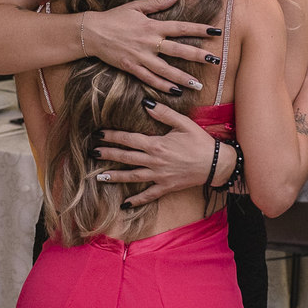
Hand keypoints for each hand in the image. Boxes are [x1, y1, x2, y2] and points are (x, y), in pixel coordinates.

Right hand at [84, 0, 219, 92]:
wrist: (91, 32)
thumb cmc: (114, 18)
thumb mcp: (136, 7)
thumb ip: (157, 3)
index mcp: (152, 25)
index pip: (181, 27)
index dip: (200, 29)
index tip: (216, 32)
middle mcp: (149, 42)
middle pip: (178, 50)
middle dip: (198, 55)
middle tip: (216, 61)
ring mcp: (140, 56)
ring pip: (166, 70)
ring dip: (183, 77)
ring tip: (198, 84)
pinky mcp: (131, 67)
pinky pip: (150, 79)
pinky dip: (163, 86)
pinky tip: (175, 91)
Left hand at [92, 101, 215, 206]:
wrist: (215, 163)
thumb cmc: (200, 142)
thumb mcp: (183, 123)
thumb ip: (164, 113)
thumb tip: (146, 103)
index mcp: (157, 144)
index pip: (129, 139)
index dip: (112, 136)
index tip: (98, 134)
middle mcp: (154, 161)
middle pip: (126, 157)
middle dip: (108, 154)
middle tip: (92, 152)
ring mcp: (159, 176)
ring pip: (132, 176)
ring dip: (115, 176)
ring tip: (99, 176)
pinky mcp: (166, 187)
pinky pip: (148, 195)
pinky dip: (136, 200)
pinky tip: (124, 204)